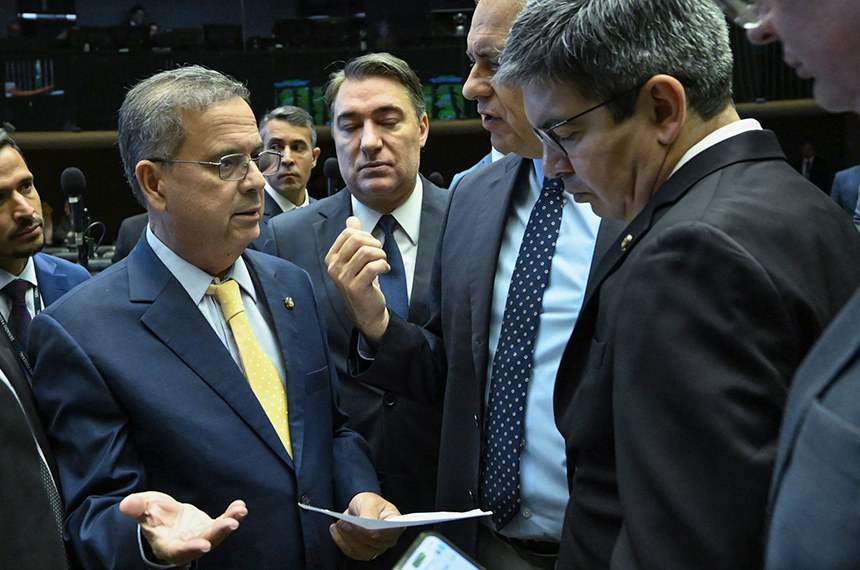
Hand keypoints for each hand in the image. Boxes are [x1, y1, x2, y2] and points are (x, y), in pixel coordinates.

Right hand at [119, 491, 246, 565]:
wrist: (163, 518)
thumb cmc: (151, 515)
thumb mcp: (142, 509)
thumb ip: (137, 508)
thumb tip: (126, 504)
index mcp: (166, 544)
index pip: (178, 550)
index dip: (191, 548)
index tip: (205, 545)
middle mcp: (185, 544)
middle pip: (203, 542)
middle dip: (217, 533)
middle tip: (231, 524)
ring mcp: (199, 536)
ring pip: (215, 533)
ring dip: (228, 523)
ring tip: (239, 512)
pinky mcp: (208, 528)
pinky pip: (222, 523)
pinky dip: (232, 514)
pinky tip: (241, 506)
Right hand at [325, 216, 390, 343]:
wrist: (366, 311)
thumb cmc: (362, 283)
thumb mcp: (357, 259)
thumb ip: (354, 239)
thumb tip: (352, 219)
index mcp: (332, 258)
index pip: (348, 233)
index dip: (366, 235)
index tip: (373, 245)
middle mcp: (334, 267)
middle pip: (356, 240)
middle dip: (374, 243)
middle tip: (380, 253)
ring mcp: (343, 278)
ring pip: (366, 252)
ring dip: (380, 254)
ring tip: (383, 261)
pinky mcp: (355, 287)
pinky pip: (373, 266)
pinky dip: (383, 265)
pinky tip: (385, 270)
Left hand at [330, 492, 402, 560]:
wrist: (359, 508)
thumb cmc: (368, 503)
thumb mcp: (369, 501)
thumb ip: (369, 512)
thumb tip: (368, 522)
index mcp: (394, 522)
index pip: (394, 531)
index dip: (384, 532)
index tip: (372, 529)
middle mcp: (387, 539)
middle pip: (376, 543)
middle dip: (359, 533)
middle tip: (347, 523)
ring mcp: (376, 548)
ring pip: (363, 551)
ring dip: (349, 538)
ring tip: (340, 524)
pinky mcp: (363, 553)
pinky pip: (352, 552)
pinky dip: (342, 542)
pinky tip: (336, 531)